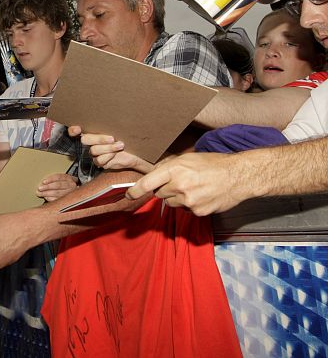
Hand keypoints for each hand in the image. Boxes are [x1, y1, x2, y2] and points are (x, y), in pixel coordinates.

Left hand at [36, 173, 77, 201]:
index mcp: (68, 178)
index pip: (58, 177)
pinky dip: (50, 198)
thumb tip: (42, 182)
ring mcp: (70, 193)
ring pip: (57, 193)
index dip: (50, 179)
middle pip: (58, 185)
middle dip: (47, 187)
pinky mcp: (67, 200)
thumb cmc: (64, 184)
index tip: (43, 182)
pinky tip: (45, 197)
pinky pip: (58, 199)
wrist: (76, 192)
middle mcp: (71, 185)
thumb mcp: (62, 179)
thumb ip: (54, 179)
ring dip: (47, 193)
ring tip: (40, 193)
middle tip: (39, 188)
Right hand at [67, 126, 154, 172]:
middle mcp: (92, 141)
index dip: (74, 130)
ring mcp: (96, 152)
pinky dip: (108, 157)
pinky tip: (116, 154)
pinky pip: (99, 160)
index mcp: (94, 130)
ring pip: (94, 150)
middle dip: (98, 139)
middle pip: (85, 140)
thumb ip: (116, 120)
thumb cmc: (130, 136)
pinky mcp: (101, 162)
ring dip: (107, 148)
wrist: (139, 152)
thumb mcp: (123, 126)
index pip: (76, 130)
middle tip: (112, 138)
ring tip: (120, 145)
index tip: (78, 129)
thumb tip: (119, 106)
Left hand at [126, 152, 250, 215]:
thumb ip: (169, 167)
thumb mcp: (188, 158)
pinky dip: (190, 205)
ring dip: (177, 197)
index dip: (136, 191)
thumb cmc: (214, 164)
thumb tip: (153, 175)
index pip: (148, 183)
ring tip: (194, 187)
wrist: (240, 176)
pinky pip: (185, 210)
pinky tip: (202, 195)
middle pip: (159, 193)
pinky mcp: (198, 211)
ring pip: (171, 203)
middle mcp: (180, 185)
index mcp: (175, 169)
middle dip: (165, 189)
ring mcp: (189, 201)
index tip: (129, 195)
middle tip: (181, 182)